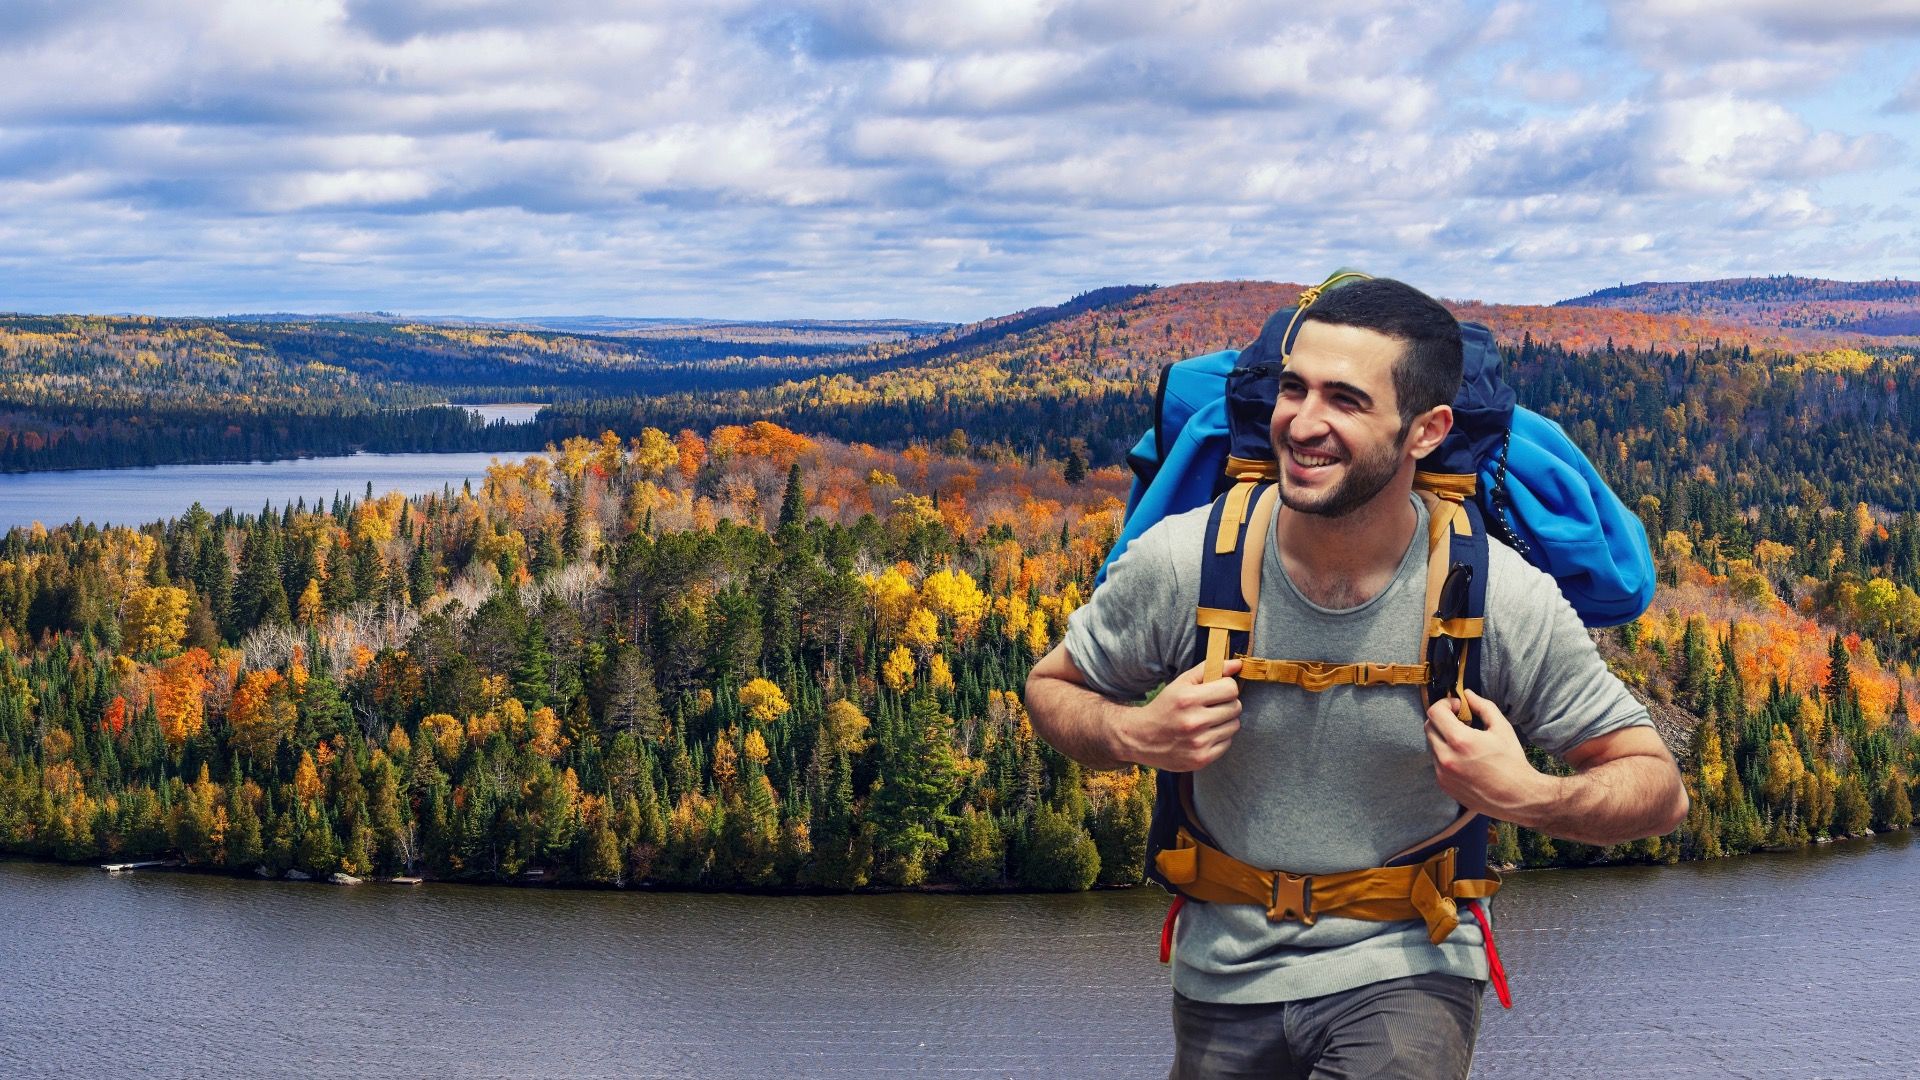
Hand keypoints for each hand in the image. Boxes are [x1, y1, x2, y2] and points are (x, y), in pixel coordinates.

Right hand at [1112, 658, 1242, 771]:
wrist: (1141, 738)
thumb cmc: (1165, 707)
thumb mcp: (1181, 683)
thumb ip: (1209, 669)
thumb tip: (1238, 664)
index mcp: (1188, 699)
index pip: (1230, 689)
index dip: (1227, 687)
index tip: (1218, 690)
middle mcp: (1194, 722)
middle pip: (1235, 707)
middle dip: (1227, 704)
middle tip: (1212, 706)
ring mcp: (1198, 743)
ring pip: (1234, 725)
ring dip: (1225, 721)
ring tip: (1208, 721)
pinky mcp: (1201, 759)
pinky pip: (1227, 743)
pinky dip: (1220, 737)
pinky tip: (1205, 735)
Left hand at [1424, 688, 1553, 821]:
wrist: (1517, 797)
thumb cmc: (1512, 761)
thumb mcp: (1502, 728)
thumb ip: (1482, 706)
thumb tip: (1467, 693)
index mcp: (1460, 741)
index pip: (1434, 712)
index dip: (1444, 704)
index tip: (1457, 707)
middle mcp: (1447, 758)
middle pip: (1429, 727)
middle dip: (1442, 719)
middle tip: (1460, 721)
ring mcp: (1443, 773)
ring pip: (1432, 744)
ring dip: (1443, 737)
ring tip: (1465, 741)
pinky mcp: (1443, 785)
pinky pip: (1436, 762)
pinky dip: (1445, 754)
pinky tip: (1464, 758)